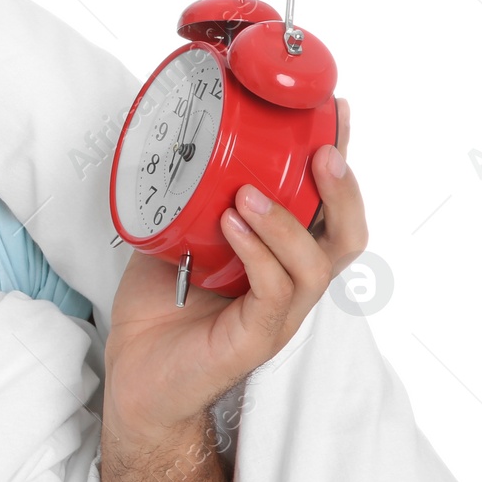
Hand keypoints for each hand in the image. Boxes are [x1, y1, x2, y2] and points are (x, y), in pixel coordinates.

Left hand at [104, 96, 366, 442]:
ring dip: (286, 221)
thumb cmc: (160, 303)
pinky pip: (274, 293)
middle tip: (320, 150)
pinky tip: (232, 227)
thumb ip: (187, 193)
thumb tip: (178, 136)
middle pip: (346, 236)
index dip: (338, 159)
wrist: (135, 371)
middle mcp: (291, 282)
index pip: (325, 204)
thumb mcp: (173, 233)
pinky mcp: (256, 339)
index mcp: (281, 254)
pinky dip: (257, 254)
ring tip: (249, 193)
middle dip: (343, 189)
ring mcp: (279, 314)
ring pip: (315, 265)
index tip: (335, 110)